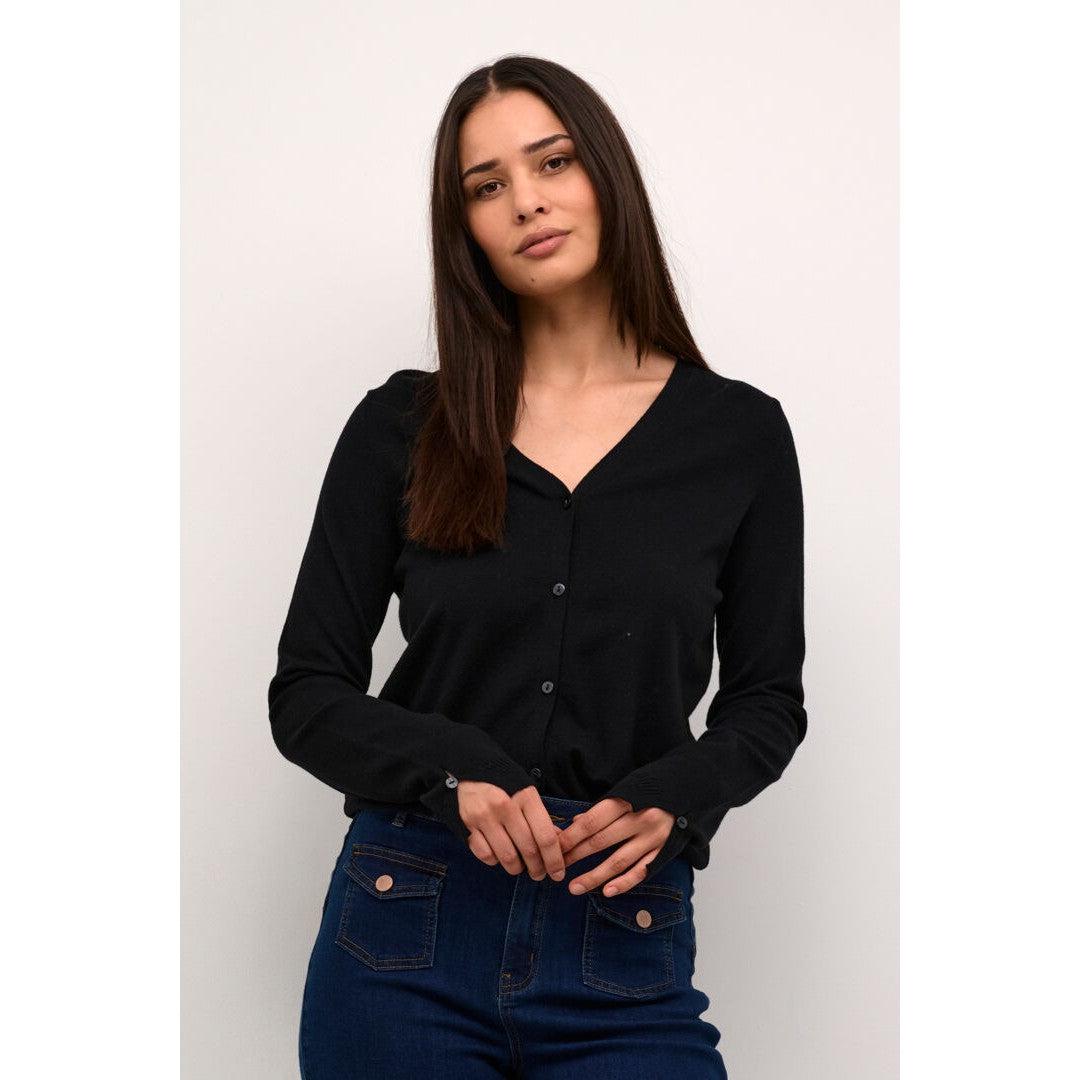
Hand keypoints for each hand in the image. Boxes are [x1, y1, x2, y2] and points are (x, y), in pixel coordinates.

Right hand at [457, 781, 566, 882]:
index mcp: (525, 797)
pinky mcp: (467, 825)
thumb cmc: (502, 780)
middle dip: (538, 868)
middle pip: (528, 850)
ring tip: (520, 867)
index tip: (558, 873)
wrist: (468, 767)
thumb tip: (557, 843)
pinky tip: (499, 855)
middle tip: (540, 874)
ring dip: (517, 868)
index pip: (545, 836)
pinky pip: (486, 855)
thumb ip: (540, 817)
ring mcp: (484, 817)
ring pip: (507, 857)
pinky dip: (495, 861)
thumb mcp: (525, 791)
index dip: (555, 860)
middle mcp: (505, 807)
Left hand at [556, 798, 674, 896]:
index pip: (593, 822)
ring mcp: (654, 838)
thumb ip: (603, 808)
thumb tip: (576, 823)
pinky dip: (624, 883)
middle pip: (601, 842)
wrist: (689, 788)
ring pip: (619, 861)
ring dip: (594, 877)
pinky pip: (642, 871)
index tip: (554, 847)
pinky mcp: (664, 852)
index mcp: (628, 800)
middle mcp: (641, 819)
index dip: (571, 836)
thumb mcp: (627, 789)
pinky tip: (607, 892)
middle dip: (576, 856)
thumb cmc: (652, 788)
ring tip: (574, 888)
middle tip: (556, 868)